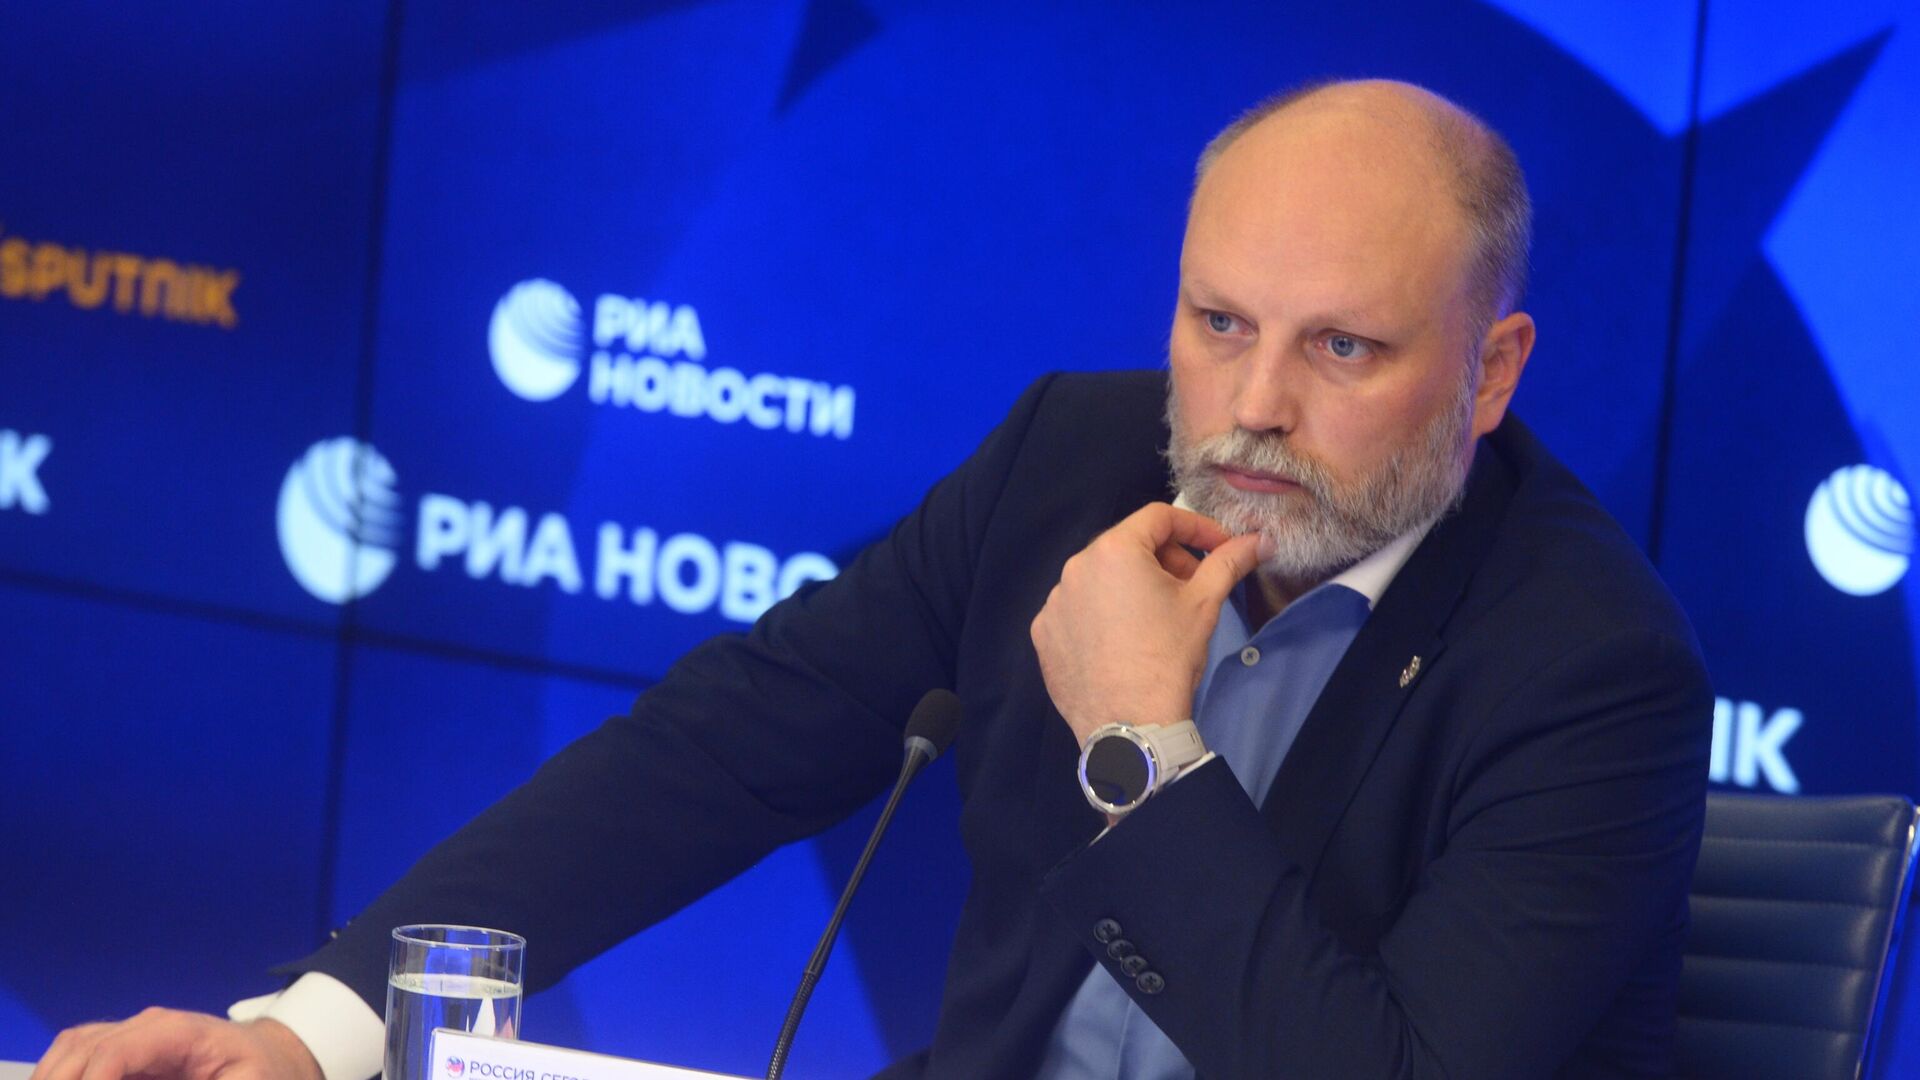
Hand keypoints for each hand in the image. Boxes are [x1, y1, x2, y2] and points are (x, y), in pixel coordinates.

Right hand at [32, 1009, 323, 1079]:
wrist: (274, 1058)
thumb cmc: (264, 1073)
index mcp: (179, 1032)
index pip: (114, 1051)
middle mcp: (149, 1026)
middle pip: (84, 1047)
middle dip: (65, 1077)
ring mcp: (136, 1035)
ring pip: (75, 1047)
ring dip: (57, 1072)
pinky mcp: (130, 1050)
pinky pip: (82, 1053)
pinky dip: (65, 1071)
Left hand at [1030, 503, 1264, 743]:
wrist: (1130, 725)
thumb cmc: (1169, 656)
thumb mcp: (1204, 603)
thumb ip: (1229, 561)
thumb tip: (1259, 540)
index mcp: (1113, 550)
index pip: (1159, 518)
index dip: (1196, 528)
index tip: (1219, 548)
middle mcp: (1074, 567)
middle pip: (1128, 547)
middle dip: (1165, 560)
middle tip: (1192, 587)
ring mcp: (1054, 602)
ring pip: (1101, 579)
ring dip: (1132, 587)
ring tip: (1157, 618)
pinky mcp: (1044, 634)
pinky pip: (1078, 610)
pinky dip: (1102, 615)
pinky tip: (1123, 642)